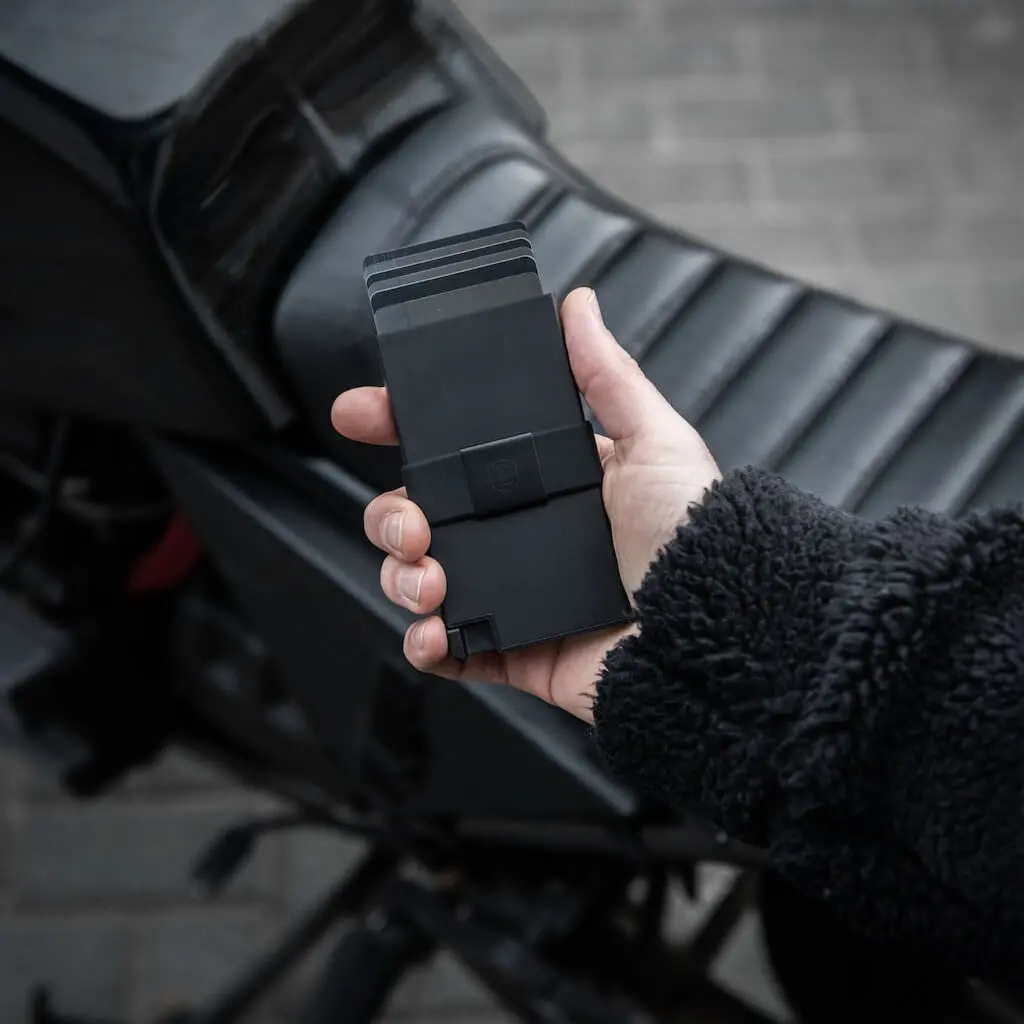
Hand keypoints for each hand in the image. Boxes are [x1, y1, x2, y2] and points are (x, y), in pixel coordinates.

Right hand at [331, 288, 719, 722]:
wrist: (712, 632)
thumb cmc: (694, 536)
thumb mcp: (653, 440)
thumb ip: (606, 375)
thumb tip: (579, 306)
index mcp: (542, 482)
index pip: (455, 452)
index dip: (402, 430)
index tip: (363, 414)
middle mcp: (518, 537)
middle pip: (418, 516)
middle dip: (390, 515)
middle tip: (413, 521)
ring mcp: (510, 595)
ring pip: (417, 579)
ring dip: (400, 576)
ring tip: (430, 577)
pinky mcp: (512, 650)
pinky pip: (446, 649)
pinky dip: (426, 643)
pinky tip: (436, 630)